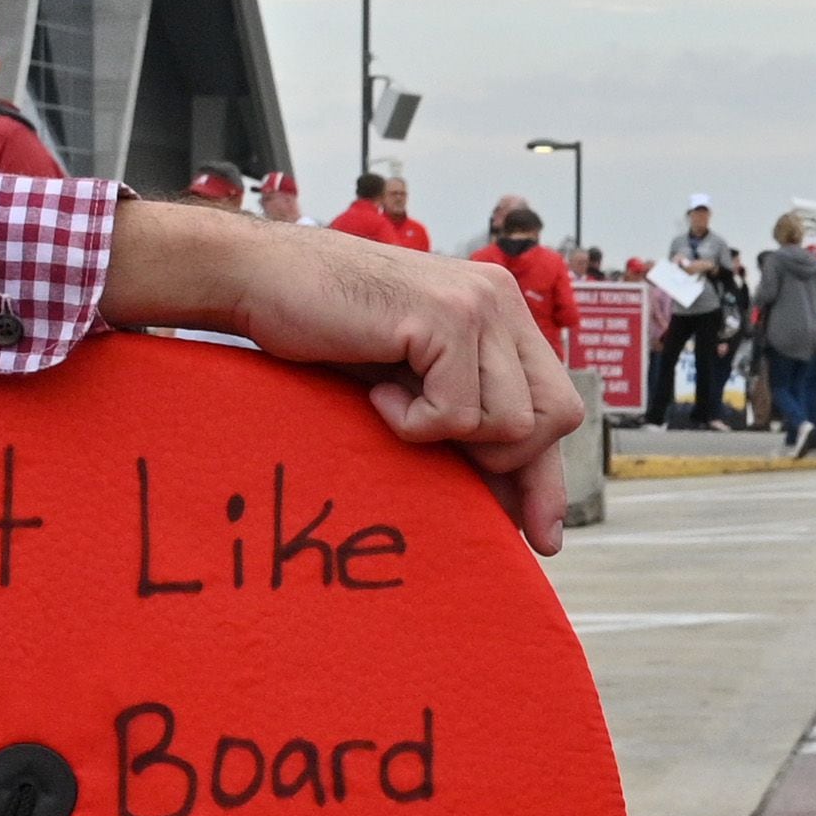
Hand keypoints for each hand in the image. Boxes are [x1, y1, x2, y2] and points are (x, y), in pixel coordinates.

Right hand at [102, 208, 588, 550]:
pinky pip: (459, 413)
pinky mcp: (446, 317)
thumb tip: (515, 510)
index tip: (542, 536)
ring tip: (393, 403)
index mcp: (500, 313)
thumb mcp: (410, 385)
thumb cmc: (325, 332)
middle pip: (555, 417)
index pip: (555, 405)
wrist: (260, 279)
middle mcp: (500, 301)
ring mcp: (478, 304)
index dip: (547, 475)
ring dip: (447, 435)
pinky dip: (413, 421)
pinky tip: (377, 391)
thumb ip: (464, 425)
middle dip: (502, 459)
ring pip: (510, 422)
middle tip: (432, 445)